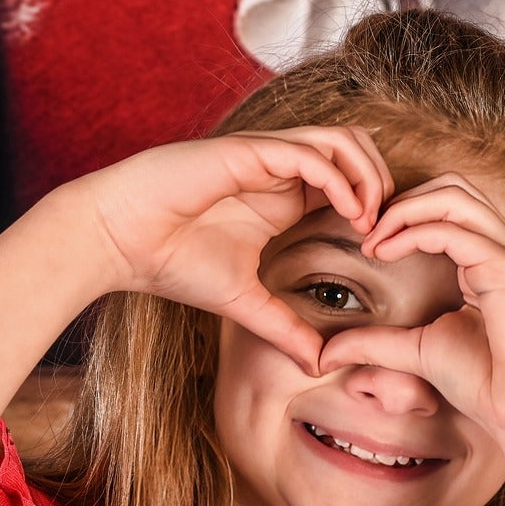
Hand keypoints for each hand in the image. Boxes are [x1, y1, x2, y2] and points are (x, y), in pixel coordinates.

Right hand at [69, 126, 393, 368]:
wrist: (119, 240)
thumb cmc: (171, 261)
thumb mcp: (244, 302)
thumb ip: (284, 328)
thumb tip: (319, 365)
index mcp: (283, 196)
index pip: (350, 181)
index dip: (376, 207)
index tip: (381, 251)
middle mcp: (280, 169)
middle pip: (358, 150)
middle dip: (383, 185)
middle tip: (385, 232)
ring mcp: (266, 155)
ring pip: (342, 141)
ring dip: (367, 176)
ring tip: (369, 221)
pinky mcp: (249, 152)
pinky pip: (311, 153)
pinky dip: (340, 179)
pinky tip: (347, 213)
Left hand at [314, 173, 504, 448]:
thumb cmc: (489, 385)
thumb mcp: (417, 353)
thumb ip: (374, 343)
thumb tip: (325, 353)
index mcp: (493, 260)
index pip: (449, 207)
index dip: (403, 215)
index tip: (368, 245)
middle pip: (452, 186)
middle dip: (402, 200)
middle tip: (366, 231)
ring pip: (454, 194)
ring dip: (403, 208)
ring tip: (372, 238)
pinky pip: (454, 228)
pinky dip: (413, 231)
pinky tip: (385, 253)